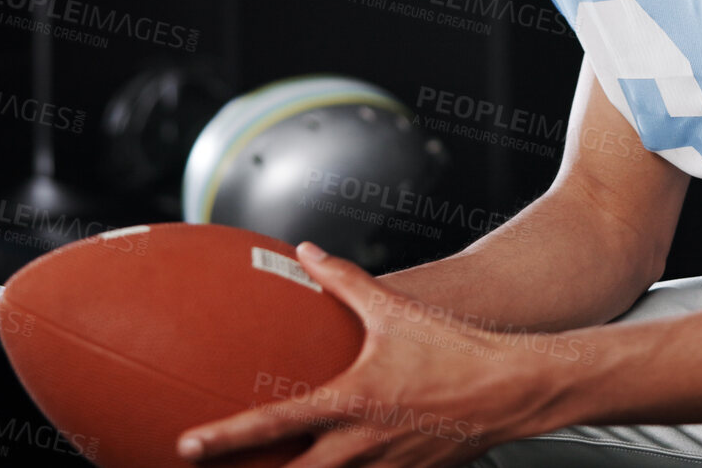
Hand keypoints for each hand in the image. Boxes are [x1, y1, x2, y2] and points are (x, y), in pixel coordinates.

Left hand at [177, 243, 580, 467]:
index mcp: (351, 402)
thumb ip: (344, 282)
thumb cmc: (458, 351)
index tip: (187, 446)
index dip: (225, 439)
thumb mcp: (397, 311)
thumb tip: (307, 253)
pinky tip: (340, 465)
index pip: (274, 426)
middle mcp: (361, 445)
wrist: (514, 390)